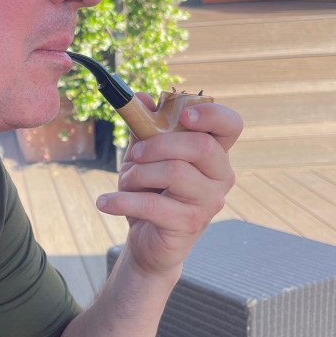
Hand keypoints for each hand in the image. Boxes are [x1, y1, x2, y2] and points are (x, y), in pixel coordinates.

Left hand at [96, 96, 242, 275]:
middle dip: (158, 144)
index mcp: (215, 152)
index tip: (183, 116)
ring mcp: (209, 201)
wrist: (147, 239)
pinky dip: (122, 201)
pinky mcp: (189, 223)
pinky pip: (153, 204)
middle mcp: (220, 175)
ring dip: (139, 174)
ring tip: (125, 183)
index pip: (230, 125)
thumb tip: (140, 96)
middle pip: (200, 145)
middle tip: (136, 154)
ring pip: (176, 172)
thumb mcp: (145, 155)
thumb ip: (144, 126)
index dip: (211, 115)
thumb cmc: (151, 191)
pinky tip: (104, 203)